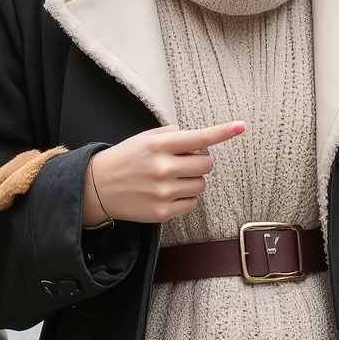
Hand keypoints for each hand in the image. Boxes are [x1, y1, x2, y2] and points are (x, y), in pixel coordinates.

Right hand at [82, 122, 243, 227]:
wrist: (97, 187)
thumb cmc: (125, 160)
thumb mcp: (144, 139)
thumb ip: (172, 136)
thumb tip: (197, 141)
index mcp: (159, 146)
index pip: (199, 138)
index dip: (222, 132)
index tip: (241, 127)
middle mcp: (163, 168)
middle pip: (206, 164)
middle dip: (198, 162)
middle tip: (180, 163)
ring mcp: (163, 192)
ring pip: (201, 185)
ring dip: (192, 180)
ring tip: (171, 180)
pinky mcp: (162, 212)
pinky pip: (193, 204)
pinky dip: (186, 198)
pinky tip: (168, 194)